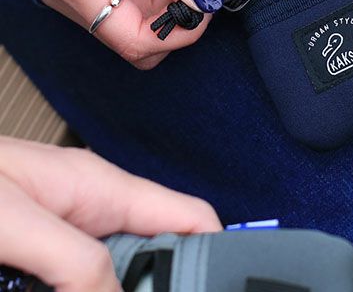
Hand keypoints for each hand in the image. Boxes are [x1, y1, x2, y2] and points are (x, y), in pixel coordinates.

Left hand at [0, 136, 220, 291]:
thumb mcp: (17, 221)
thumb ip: (74, 258)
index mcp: (104, 190)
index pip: (189, 218)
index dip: (211, 256)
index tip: (213, 291)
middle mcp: (92, 214)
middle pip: (151, 260)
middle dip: (151, 285)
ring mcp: (64, 239)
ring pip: (108, 279)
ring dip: (106, 291)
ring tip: (51, 288)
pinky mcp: (38, 262)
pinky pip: (74, 282)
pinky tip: (45, 291)